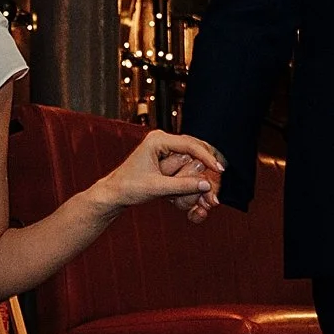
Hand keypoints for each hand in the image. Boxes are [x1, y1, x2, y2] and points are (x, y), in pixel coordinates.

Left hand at [96, 130, 225, 223]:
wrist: (114, 193)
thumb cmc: (129, 187)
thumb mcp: (157, 188)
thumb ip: (182, 186)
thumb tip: (206, 185)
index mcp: (157, 140)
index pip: (190, 144)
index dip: (207, 157)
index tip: (219, 169)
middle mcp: (163, 140)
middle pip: (195, 147)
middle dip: (207, 164)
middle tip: (218, 178)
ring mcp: (166, 149)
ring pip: (194, 155)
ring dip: (203, 170)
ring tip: (212, 183)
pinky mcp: (167, 159)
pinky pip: (187, 163)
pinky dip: (195, 174)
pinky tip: (203, 183)